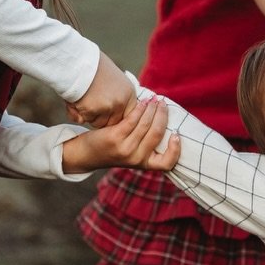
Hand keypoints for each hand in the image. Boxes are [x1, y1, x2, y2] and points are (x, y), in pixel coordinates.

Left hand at [60, 98, 180, 175]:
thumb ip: (147, 144)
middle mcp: (136, 158)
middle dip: (162, 115)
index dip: (175, 150)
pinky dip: (140, 109)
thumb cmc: (115, 150)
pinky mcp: (114, 137)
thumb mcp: (133, 153)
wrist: (88, 154)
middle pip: (156, 134)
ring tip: (154, 100)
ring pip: (145, 124)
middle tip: (163, 104)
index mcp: (144, 164)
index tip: (176, 134)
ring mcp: (125, 149)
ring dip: (152, 109)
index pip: (166, 163)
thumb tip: (164, 121)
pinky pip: (132, 120)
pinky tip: (142, 102)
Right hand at [69, 52, 135, 125]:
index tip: (105, 114)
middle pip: (112, 124)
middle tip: (91, 104)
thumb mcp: (115, 82)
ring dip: (88, 116)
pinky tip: (75, 100)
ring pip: (97, 124)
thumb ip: (118, 99)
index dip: (114, 118)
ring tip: (83, 99)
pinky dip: (77, 113)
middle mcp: (122, 101)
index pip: (127, 118)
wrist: (78, 60)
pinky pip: (84, 120)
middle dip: (100, 119)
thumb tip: (114, 121)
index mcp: (130, 94)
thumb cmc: (93, 68)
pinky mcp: (93, 109)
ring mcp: (108, 106)